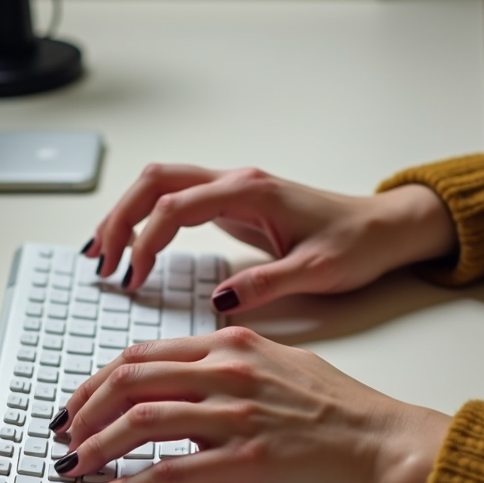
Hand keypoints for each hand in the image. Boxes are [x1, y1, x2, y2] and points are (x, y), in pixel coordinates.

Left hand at [51, 327, 450, 482]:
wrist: (384, 444)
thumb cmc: (341, 409)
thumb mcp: (280, 364)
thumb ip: (228, 365)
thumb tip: (183, 384)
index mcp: (234, 343)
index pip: (145, 353)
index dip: (99, 379)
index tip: (79, 402)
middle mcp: (229, 369)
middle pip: (131, 379)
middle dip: (84, 409)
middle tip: (64, 434)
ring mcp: (237, 413)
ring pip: (141, 420)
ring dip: (96, 446)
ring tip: (74, 465)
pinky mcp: (248, 458)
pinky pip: (172, 472)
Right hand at [81, 164, 457, 312]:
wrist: (382, 229)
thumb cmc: (356, 244)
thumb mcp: (317, 271)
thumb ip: (268, 284)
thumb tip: (218, 300)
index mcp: (251, 192)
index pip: (176, 207)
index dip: (147, 241)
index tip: (134, 277)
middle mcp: (236, 182)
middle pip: (155, 182)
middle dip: (120, 217)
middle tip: (101, 261)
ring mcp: (232, 189)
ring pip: (160, 186)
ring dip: (127, 214)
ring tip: (103, 253)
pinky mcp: (233, 203)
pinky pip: (176, 201)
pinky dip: (147, 219)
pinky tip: (135, 246)